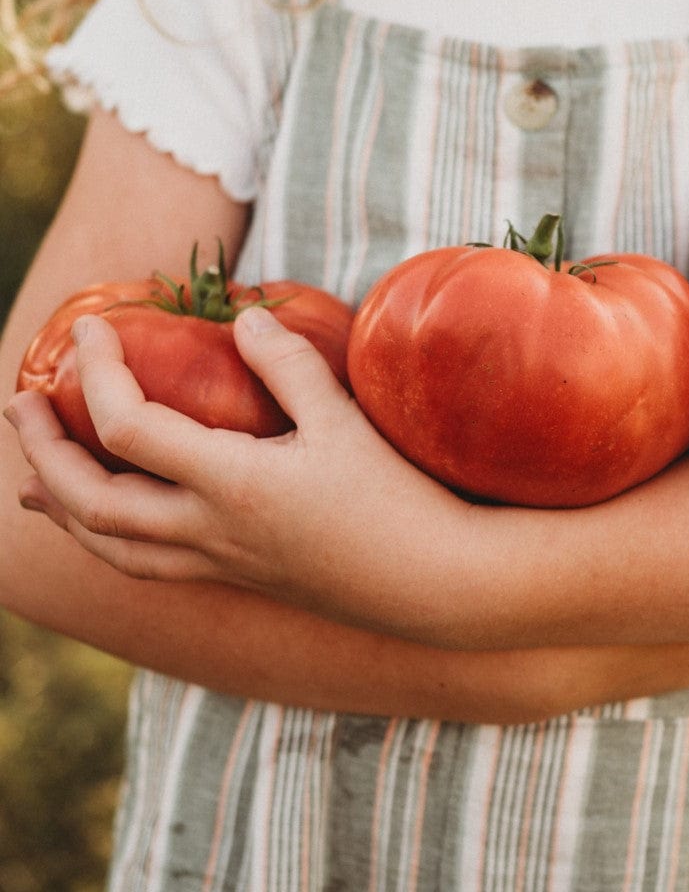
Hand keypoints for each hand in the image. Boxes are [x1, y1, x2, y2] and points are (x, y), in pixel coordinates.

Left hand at [7, 308, 461, 619]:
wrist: (433, 583)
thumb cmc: (396, 500)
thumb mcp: (345, 422)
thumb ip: (287, 366)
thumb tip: (243, 320)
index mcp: (231, 485)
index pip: (128, 428)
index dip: (97, 372)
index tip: (92, 328)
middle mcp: (209, 533)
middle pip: (91, 503)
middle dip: (43, 452)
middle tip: (20, 405)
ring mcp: (220, 564)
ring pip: (109, 548)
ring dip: (61, 506)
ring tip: (35, 478)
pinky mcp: (238, 578)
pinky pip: (145, 566)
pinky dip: (106, 540)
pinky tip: (113, 525)